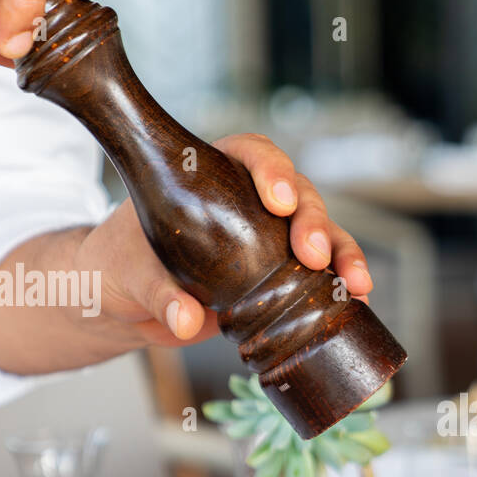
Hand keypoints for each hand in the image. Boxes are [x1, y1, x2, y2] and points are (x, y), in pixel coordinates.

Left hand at [0, 133, 375, 370]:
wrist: (124, 302)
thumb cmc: (118, 266)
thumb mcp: (126, 273)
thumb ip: (155, 292)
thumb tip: (185, 321)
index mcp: (211, 175)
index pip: (252, 155)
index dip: (272, 170)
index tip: (277, 199)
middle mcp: (249, 202)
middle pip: (297, 195)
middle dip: (314, 222)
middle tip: (314, 255)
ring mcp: (270, 240)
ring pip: (320, 234)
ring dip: (343, 254)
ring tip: (355, 284)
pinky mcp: (280, 277)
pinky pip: (320, 273)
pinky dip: (342, 283)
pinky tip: (358, 297)